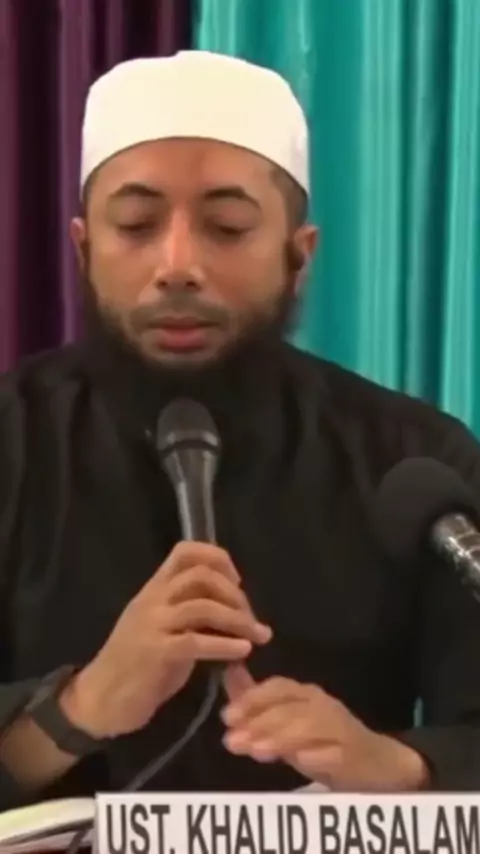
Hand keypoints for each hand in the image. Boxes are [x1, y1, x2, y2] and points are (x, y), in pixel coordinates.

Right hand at [60, 543, 270, 738]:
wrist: (99, 701)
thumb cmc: (135, 667)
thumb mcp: (162, 629)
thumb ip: (188, 613)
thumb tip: (230, 608)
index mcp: (154, 590)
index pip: (185, 551)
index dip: (217, 558)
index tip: (237, 581)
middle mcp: (152, 600)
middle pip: (201, 575)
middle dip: (235, 594)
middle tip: (252, 618)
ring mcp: (151, 625)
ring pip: (202, 606)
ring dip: (238, 619)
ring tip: (258, 636)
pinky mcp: (155, 653)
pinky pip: (196, 642)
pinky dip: (225, 645)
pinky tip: (243, 652)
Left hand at [221, 665, 428, 790]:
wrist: (378, 764)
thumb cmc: (325, 742)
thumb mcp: (287, 723)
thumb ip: (258, 702)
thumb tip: (228, 672)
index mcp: (305, 695)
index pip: (277, 687)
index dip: (252, 699)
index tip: (226, 717)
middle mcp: (322, 706)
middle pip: (289, 707)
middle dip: (258, 722)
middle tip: (231, 741)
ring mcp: (340, 729)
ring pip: (310, 727)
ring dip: (281, 737)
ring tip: (257, 751)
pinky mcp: (354, 755)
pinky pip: (336, 752)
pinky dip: (319, 755)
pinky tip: (301, 761)